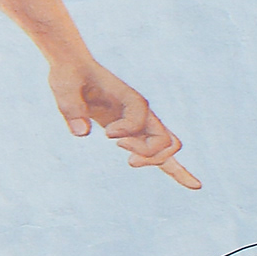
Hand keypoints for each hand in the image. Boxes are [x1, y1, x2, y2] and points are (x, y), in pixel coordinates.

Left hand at [47, 53, 199, 189]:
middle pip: (165, 140)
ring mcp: (140, 123)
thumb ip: (71, 108)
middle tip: (120, 149)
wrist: (75, 70)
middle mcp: (141, 112)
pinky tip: (192, 186)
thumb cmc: (69, 76)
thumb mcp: (63, 88)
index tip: (106, 133)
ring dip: (154, 161)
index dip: (125, 131)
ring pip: (167, 147)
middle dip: (147, 152)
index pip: (139, 121)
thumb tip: (81, 134)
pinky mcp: (133, 133)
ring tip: (129, 162)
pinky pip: (159, 153)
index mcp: (131, 99)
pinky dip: (176, 170)